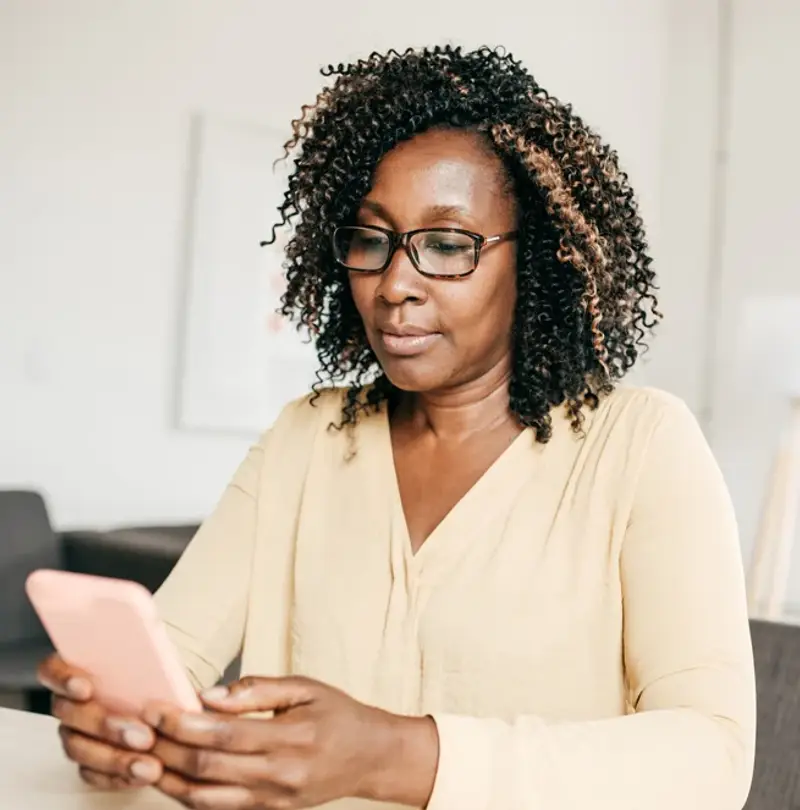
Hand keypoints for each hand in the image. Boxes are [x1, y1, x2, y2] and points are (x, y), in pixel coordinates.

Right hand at [37, 653, 162, 789]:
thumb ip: (146, 642)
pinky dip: (117, 776)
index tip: (86, 687)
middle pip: (71, 715)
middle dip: (106, 726)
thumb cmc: (154, 670)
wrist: (167, 698)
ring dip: (115, 757)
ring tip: (149, 764)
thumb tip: (154, 626)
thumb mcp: (152, 651)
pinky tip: (142, 774)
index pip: (52, 669)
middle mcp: (70, 703)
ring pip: (80, 748)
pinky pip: (93, 774)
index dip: (63, 678)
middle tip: (143, 734)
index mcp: (78, 669)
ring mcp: (76, 734)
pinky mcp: (88, 761)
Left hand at [144, 675, 438, 809]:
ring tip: (141, 755)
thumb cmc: (338, 714)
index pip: (223, 735)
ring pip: (204, 798)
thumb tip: (209, 695)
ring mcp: (272, 802)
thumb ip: (258, 690)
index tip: (154, 707)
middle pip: (207, 770)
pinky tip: (169, 776)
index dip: (183, 723)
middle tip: (136, 729)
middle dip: (165, 749)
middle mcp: (279, 777)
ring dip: (167, 778)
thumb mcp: (306, 688)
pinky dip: (187, 795)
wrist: (370, 757)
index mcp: (291, 738)